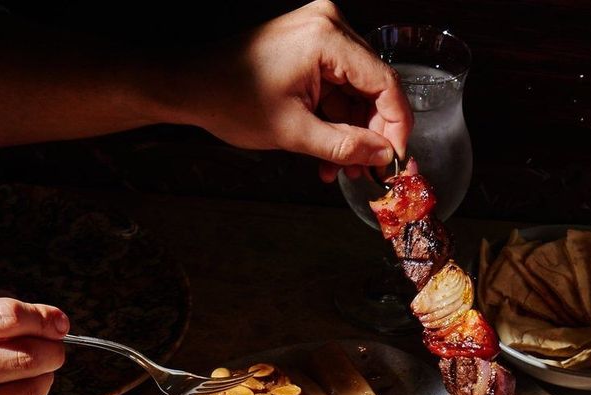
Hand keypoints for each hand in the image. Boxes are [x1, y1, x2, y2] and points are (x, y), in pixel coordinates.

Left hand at [188, 2, 411, 178]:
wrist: (193, 85)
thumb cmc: (232, 99)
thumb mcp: (294, 133)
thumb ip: (345, 146)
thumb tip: (382, 156)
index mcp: (327, 38)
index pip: (385, 83)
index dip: (396, 127)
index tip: (396, 160)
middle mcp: (329, 26)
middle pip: (374, 87)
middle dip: (373, 134)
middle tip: (369, 171)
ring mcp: (320, 34)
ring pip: (357, 92)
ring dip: (353, 133)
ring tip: (343, 168)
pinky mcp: (311, 47)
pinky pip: (338, 88)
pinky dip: (337, 121)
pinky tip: (329, 152)